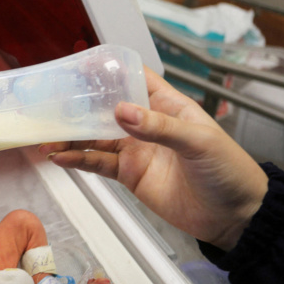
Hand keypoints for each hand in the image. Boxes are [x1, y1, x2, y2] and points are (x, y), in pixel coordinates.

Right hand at [39, 68, 267, 250]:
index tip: (81, 67)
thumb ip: (160, 127)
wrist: (235, 217)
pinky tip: (61, 158)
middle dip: (79, 107)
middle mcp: (146, 124)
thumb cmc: (228, 171)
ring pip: (95, 138)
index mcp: (167, 105)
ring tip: (49, 138)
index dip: (109, 71)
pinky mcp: (129, 175)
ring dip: (71, 137)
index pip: (134, 78)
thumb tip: (122, 112)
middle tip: (52, 107)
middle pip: (105, 109)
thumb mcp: (199, 142)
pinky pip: (98, 164)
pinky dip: (78, 160)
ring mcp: (135, 149)